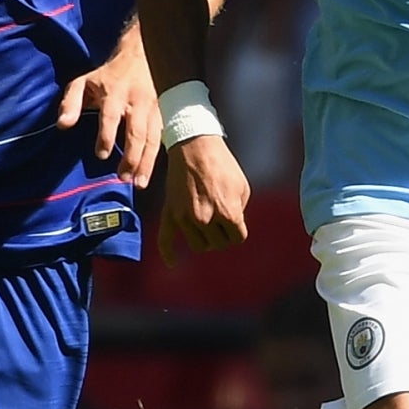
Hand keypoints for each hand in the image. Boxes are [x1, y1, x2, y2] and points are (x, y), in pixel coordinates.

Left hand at [58, 49, 159, 187]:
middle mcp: (137, 101)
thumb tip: (62, 125)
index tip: (102, 155)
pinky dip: (157, 157)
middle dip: (131, 156)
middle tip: (123, 178)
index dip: (107, 136)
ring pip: (153, 138)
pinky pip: (162, 138)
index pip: (111, 116)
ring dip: (146, 162)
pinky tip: (151, 173)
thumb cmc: (108, 75)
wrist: (142, 56)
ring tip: (139, 184)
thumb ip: (71, 103)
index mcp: (115, 92)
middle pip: (136, 132)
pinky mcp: (164, 114)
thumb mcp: (84, 82)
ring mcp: (154, 108)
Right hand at [158, 135, 249, 263]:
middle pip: (218, 244)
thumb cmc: (223, 165)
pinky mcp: (171, 212)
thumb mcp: (242, 187)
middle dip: (221, 234)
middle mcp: (206, 219)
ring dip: (204, 238)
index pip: (237, 238)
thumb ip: (239, 211)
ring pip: (198, 245)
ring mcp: (186, 218)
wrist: (194, 145)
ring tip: (206, 224)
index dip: (237, 230)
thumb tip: (232, 227)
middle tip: (220, 218)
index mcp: (228, 213)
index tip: (234, 220)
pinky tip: (173, 263)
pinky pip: (166, 239)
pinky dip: (169, 253)